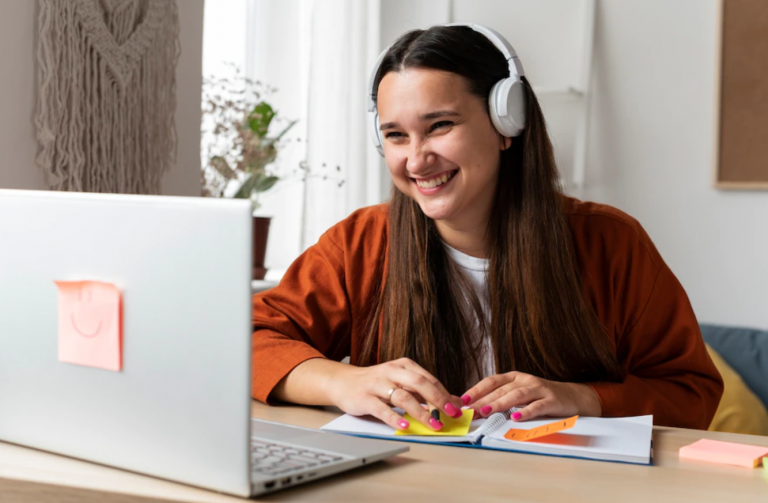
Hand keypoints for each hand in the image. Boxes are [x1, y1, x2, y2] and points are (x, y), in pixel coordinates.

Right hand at [326, 358, 464, 431]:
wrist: (344, 382)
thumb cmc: (376, 383)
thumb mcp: (399, 381)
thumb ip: (421, 391)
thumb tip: (449, 402)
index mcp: (404, 366)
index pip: (429, 379)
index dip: (445, 393)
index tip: (458, 407)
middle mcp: (391, 372)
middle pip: (419, 383)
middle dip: (438, 399)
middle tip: (451, 413)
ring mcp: (377, 384)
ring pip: (403, 397)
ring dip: (421, 412)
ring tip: (433, 424)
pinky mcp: (365, 398)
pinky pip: (382, 409)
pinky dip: (395, 418)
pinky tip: (405, 426)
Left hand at [461, 372, 601, 420]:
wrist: (572, 396)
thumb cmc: (540, 397)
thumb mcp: (519, 394)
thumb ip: (501, 398)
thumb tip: (476, 409)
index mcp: (514, 377)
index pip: (491, 381)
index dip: (477, 390)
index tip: (463, 400)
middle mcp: (524, 380)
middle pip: (501, 390)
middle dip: (484, 401)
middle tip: (471, 411)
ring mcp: (539, 389)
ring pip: (516, 395)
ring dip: (500, 403)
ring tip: (488, 411)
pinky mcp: (551, 400)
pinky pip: (537, 406)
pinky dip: (526, 411)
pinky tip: (516, 417)